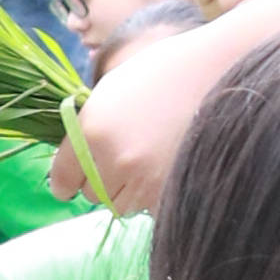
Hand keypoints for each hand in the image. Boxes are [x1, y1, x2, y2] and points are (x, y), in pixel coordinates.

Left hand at [63, 32, 197, 216]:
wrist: (217, 73)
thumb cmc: (163, 73)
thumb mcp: (111, 92)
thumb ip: (89, 128)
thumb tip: (75, 161)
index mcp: (92, 130)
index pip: (63, 177)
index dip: (65, 181)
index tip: (68, 185)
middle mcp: (115, 159)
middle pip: (91, 194)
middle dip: (100, 180)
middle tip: (117, 161)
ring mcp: (145, 179)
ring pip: (120, 205)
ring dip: (126, 191)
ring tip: (144, 163)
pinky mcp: (172, 192)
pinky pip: (149, 207)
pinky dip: (151, 195)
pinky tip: (163, 167)